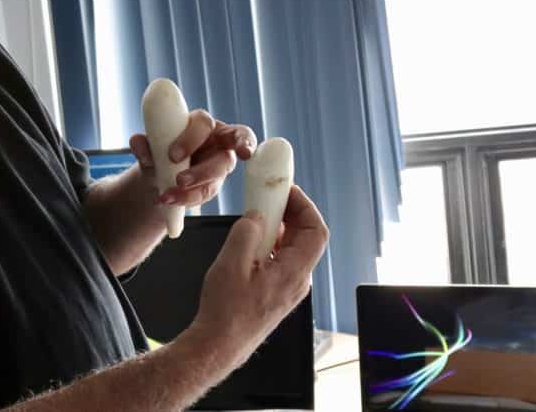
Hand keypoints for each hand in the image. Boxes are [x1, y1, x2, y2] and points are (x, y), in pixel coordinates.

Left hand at [129, 111, 256, 208]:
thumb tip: (138, 143)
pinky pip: (205, 193)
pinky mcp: (214, 184)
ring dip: (192, 189)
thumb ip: (143, 143)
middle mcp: (217, 143)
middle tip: (179, 180)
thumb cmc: (160, 151)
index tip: (172, 156)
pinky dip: (186, 198)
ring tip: (167, 196)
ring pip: (216, 178)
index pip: (204, 124)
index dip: (193, 138)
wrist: (157, 174)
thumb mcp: (149, 146)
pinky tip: (170, 200)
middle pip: (224, 156)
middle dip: (204, 171)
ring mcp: (219, 165)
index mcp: (201, 124)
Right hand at [182, 185, 328, 368]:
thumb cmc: (226, 311)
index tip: (287, 192)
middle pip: (305, 238)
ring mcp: (288, 288)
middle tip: (269, 198)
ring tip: (256, 216)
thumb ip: (247, 233)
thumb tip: (256, 217)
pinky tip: (250, 241)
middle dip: (289, 213)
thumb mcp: (232, 264)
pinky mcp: (277, 292)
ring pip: (292, 249)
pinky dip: (270, 244)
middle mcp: (297, 281)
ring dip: (278, 228)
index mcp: (293, 273)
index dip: (305, 207)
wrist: (219, 343)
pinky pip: (281, 260)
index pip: (316, 232)